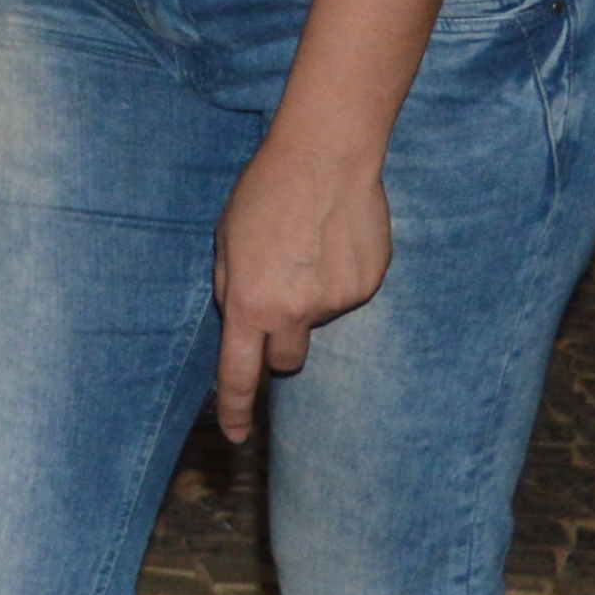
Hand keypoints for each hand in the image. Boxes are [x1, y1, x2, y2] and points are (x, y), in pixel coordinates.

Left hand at [212, 135, 395, 440]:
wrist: (325, 158)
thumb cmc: (265, 192)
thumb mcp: (226, 241)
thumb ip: (230, 289)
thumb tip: (240, 323)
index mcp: (248, 304)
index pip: (239, 375)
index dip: (236, 410)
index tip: (235, 436)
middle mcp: (293, 313)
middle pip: (287, 361)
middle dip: (281, 344)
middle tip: (282, 298)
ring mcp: (336, 303)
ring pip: (320, 320)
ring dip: (312, 297)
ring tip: (309, 246)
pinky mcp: (368, 287)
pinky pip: (349, 296)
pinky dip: (341, 278)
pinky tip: (336, 241)